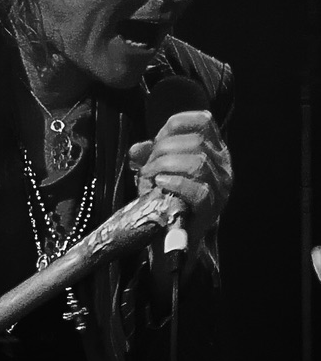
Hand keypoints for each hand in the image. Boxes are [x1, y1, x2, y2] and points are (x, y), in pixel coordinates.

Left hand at [127, 109, 232, 247]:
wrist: (172, 238)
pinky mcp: (211, 208)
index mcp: (214, 150)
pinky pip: (198, 190)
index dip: (175, 125)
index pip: (203, 121)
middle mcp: (223, 166)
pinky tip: (160, 184)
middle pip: (196, 142)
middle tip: (147, 166)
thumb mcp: (156, 171)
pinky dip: (176, 183)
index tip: (156, 140)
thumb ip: (148, 156)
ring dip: (165, 166)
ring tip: (150, 177)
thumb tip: (137, 149)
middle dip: (163, 150)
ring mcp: (220, 188)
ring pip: (197, 163)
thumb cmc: (167, 201)